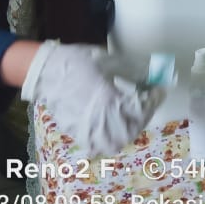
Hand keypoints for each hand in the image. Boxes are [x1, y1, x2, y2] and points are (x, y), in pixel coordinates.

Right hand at [22, 41, 163, 156]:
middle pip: (132, 128)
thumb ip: (137, 70)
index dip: (154, 99)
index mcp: (107, 101)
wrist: (45, 72)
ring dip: (131, 126)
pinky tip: (118, 118)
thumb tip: (157, 74)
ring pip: (118, 139)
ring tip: (135, 109)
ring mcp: (86, 131)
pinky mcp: (78, 134)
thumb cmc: (78, 62)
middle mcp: (98, 121)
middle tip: (148, 99)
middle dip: (145, 114)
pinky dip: (115, 134)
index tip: (159, 89)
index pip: (142, 108)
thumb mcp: (111, 61)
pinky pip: (102, 142)